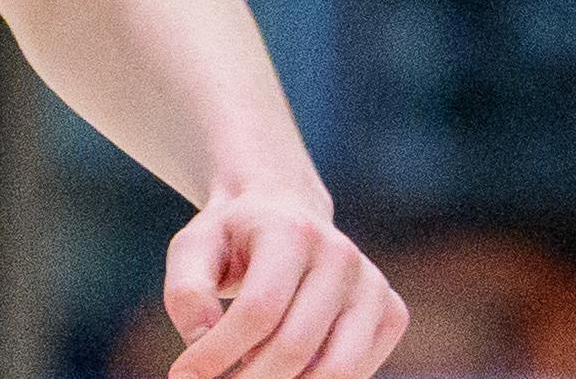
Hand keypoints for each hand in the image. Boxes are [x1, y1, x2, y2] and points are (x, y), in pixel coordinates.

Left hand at [163, 191, 406, 378]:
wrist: (284, 212)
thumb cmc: (232, 239)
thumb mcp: (193, 248)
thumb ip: (188, 292)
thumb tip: (202, 341)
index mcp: (291, 231)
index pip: (258, 309)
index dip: (218, 353)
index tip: (183, 375)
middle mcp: (341, 254)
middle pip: (295, 345)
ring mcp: (373, 285)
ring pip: (337, 369)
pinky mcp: (391, 312)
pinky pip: (357, 371)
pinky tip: (281, 373)